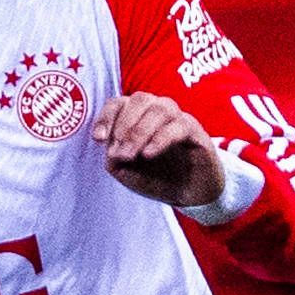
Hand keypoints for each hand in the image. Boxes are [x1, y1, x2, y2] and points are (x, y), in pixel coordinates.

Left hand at [98, 92, 229, 207]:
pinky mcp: (196, 132)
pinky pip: (179, 126)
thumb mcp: (128, 173)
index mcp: (139, 116)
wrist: (189, 195)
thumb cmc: (158, 178)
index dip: (106, 117)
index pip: (119, 103)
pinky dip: (160, 138)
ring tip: (130, 155)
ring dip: (140, 132)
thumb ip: (115, 160)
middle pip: (140, 99)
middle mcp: (159, 111)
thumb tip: (110, 149)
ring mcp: (179, 119)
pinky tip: (148, 154)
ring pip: (160, 109)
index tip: (98, 139)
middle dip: (124, 125)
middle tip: (118, 153)